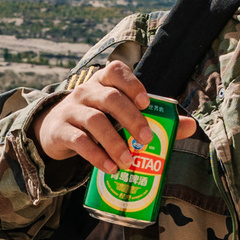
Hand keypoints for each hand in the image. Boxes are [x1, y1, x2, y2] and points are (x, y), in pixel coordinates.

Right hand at [33, 60, 150, 173]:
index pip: (116, 72)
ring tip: (128, 161)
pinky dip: (97, 156)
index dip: (132, 84)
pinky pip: (79, 141)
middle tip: (146, 139)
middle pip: (110, 98)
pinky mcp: (60, 130)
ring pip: (95, 121)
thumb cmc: (96, 120)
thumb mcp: (116, 114)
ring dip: (114, 143)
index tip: (146, 103)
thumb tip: (184, 125)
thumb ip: (149, 118)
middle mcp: (86, 91)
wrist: (55, 130)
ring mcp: (71, 109)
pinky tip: (110, 167)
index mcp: (103, 82)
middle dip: (131, 118)